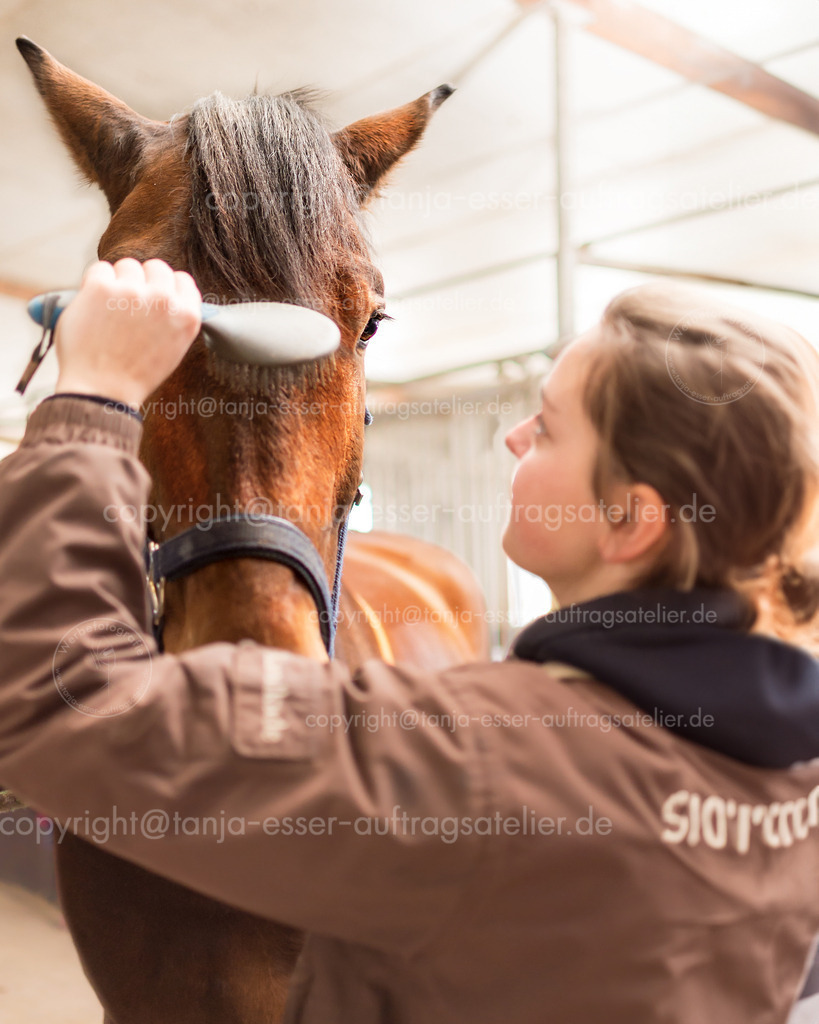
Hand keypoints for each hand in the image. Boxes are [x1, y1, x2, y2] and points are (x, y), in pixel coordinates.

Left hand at [54, 258, 201, 408]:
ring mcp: (132, 291)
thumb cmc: (134, 376)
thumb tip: (169, 296)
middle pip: (156, 267)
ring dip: (118, 280)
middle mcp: (163, 300)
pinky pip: (100, 268)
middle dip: (143, 281)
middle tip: (129, 303)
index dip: (167, 287)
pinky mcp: (101, 287)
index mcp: (186, 316)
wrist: (102, 390)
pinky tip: (94, 305)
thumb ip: (174, 320)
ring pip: (127, 265)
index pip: (183, 280)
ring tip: (110, 308)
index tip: (155, 295)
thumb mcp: (173, 350)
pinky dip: (94, 283)